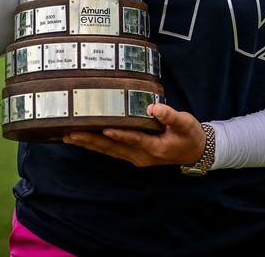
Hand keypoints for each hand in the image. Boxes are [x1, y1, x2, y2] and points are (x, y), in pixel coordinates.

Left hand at [62, 104, 204, 167]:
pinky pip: (111, 151)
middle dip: (91, 140)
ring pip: (108, 151)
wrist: (195, 152)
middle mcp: (141, 155)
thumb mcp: (185, 123)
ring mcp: (135, 157)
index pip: (132, 139)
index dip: (118, 134)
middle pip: (112, 148)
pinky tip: (84, 140)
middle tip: (70, 133)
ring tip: (69, 136)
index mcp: (154, 147)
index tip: (103, 128)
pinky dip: (96, 145)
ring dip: (89, 144)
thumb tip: (152, 107)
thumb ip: (170, 115)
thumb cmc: (190, 135)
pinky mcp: (133, 155)